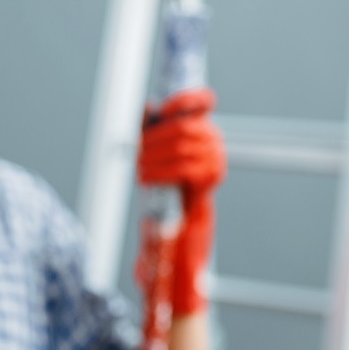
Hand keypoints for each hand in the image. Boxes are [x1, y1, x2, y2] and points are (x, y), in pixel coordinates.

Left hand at [136, 88, 225, 316]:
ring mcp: (213, 167)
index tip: (164, 106)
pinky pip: (188, 167)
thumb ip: (151, 137)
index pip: (203, 103)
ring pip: (186, 144)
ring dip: (154, 155)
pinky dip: (162, 170)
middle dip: (154, 138)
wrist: (175, 252)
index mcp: (199, 136)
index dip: (187, 97)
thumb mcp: (152, 167)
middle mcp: (212, 148)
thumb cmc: (162, 207)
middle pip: (186, 126)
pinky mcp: (208, 187)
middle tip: (135, 155)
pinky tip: (147, 179)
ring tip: (138, 171)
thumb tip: (146, 107)